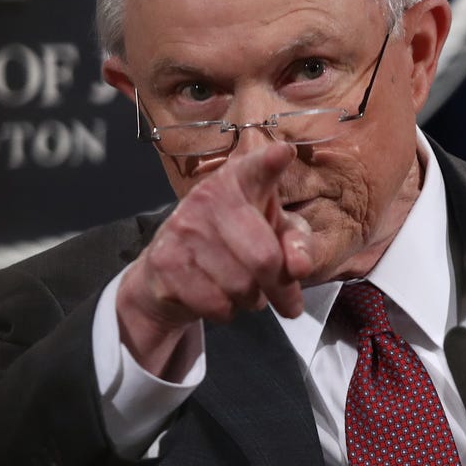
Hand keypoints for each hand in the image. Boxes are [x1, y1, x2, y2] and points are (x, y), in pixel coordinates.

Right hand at [117, 142, 315, 377]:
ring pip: (241, 287)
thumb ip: (298, 245)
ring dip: (251, 300)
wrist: (169, 274)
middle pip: (264, 259)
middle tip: (287, 302)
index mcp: (240, 180)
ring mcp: (183, 228)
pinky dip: (226, 311)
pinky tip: (218, 297)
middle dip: (281, 288)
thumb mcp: (275, 236)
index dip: (270, 163)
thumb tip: (299, 266)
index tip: (282, 154)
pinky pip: (216, 304)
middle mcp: (209, 196)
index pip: (256, 168)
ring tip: (243, 289)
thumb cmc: (236, 244)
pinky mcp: (166, 262)